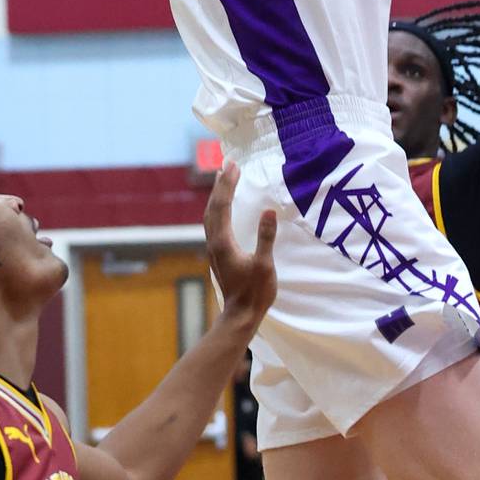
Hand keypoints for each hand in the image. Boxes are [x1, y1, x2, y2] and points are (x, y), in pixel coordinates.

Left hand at [204, 162, 277, 332]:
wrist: (240, 315)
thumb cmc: (255, 293)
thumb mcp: (264, 266)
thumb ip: (265, 238)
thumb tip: (268, 211)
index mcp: (223, 242)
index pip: (223, 206)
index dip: (227, 185)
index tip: (233, 166)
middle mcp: (214, 243)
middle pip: (212, 207)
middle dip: (219, 185)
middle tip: (227, 164)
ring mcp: (214, 249)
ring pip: (210, 215)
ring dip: (216, 196)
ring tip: (222, 179)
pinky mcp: (218, 253)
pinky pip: (213, 223)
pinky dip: (217, 208)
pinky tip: (223, 207)